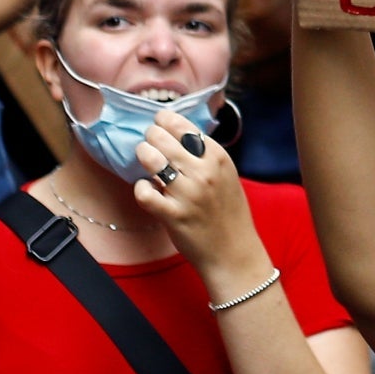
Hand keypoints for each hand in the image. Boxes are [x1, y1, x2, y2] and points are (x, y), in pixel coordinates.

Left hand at [132, 109, 269, 289]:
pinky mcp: (172, 215)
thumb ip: (206, 156)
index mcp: (219, 158)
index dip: (165, 120)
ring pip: (150, 158)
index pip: (184, 126)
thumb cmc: (229, 214)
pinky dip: (140, 188)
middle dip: (150, 136)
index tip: (159, 122)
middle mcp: (203, 172)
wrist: (234, 253)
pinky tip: (147, 189)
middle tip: (149, 143)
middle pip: (162, 137)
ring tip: (145, 160)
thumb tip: (177, 135)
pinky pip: (144, 192)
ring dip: (143, 155)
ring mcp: (187, 193)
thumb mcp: (226, 176)